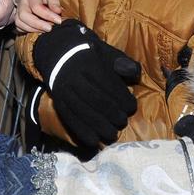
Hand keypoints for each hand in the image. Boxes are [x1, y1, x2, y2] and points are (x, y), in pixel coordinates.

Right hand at [15, 0, 62, 32]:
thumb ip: (54, 0)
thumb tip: (58, 12)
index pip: (36, 6)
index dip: (48, 15)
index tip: (59, 20)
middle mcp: (22, 3)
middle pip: (24, 16)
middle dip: (38, 25)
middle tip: (50, 28)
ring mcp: (18, 11)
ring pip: (20, 24)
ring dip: (34, 29)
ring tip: (46, 29)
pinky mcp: (18, 18)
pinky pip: (20, 28)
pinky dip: (29, 31)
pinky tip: (40, 29)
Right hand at [32, 19, 140, 146]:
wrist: (59, 53)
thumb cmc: (90, 56)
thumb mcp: (107, 53)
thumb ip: (122, 62)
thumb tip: (135, 73)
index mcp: (89, 63)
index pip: (108, 84)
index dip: (122, 98)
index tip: (132, 107)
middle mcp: (74, 77)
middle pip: (96, 100)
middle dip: (112, 114)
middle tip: (123, 121)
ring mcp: (64, 91)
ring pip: (82, 112)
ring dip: (99, 126)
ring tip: (113, 134)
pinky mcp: (58, 102)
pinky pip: (69, 119)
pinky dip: (82, 132)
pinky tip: (94, 141)